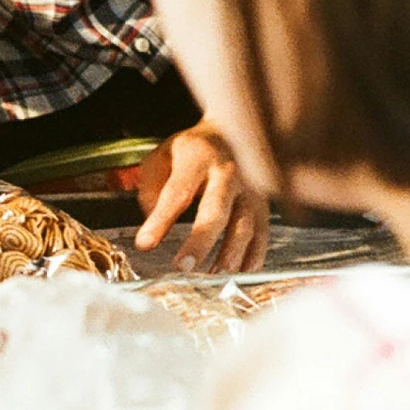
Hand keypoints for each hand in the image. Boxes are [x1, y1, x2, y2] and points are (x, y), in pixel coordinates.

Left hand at [134, 123, 270, 273]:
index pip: (178, 191)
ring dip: (228, 256)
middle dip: (200, 241)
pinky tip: (239, 276)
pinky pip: (262, 235)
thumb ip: (151, 188)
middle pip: (216, 210)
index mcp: (199, 157)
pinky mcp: (264, 206)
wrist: (233, 130)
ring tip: (211, 279)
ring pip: (244, 226)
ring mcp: (251, 190)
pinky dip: (252, 258)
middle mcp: (229, 173)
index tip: (144, 244)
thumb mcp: (163, 156)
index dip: (161, 220)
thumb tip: (151, 228)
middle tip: (182, 267)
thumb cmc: (191, 151)